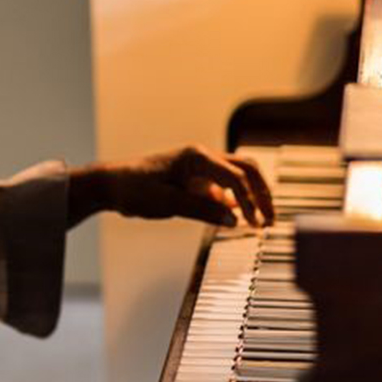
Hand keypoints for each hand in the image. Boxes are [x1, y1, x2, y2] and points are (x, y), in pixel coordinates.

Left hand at [67, 145, 274, 228]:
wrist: (111, 184)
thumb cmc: (134, 189)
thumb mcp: (167, 203)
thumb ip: (201, 210)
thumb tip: (233, 220)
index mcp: (197, 157)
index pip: (236, 178)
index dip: (251, 201)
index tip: (256, 225)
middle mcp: (202, 157)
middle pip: (246, 169)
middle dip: (262, 193)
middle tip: (270, 219)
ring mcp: (200, 167)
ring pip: (238, 175)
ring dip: (252, 194)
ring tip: (260, 219)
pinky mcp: (195, 178)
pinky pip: (223, 186)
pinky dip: (236, 199)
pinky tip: (239, 217)